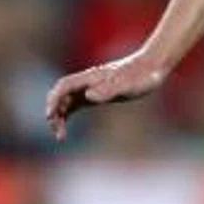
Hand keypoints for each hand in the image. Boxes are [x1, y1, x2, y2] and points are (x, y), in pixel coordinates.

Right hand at [45, 52, 168, 140]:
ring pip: (66, 100)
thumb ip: (108, 90)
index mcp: (92, 77)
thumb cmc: (142, 77)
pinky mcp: (98, 94)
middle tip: (58, 132)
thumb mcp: (128, 86)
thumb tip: (88, 97)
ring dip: (59, 115)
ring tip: (60, 135)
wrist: (153, 68)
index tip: (51, 116)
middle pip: (61, 94)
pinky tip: (65, 128)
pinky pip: (75, 104)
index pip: (64, 86)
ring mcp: (92, 87)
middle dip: (54, 111)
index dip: (54, 100)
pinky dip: (67, 114)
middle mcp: (88, 81)